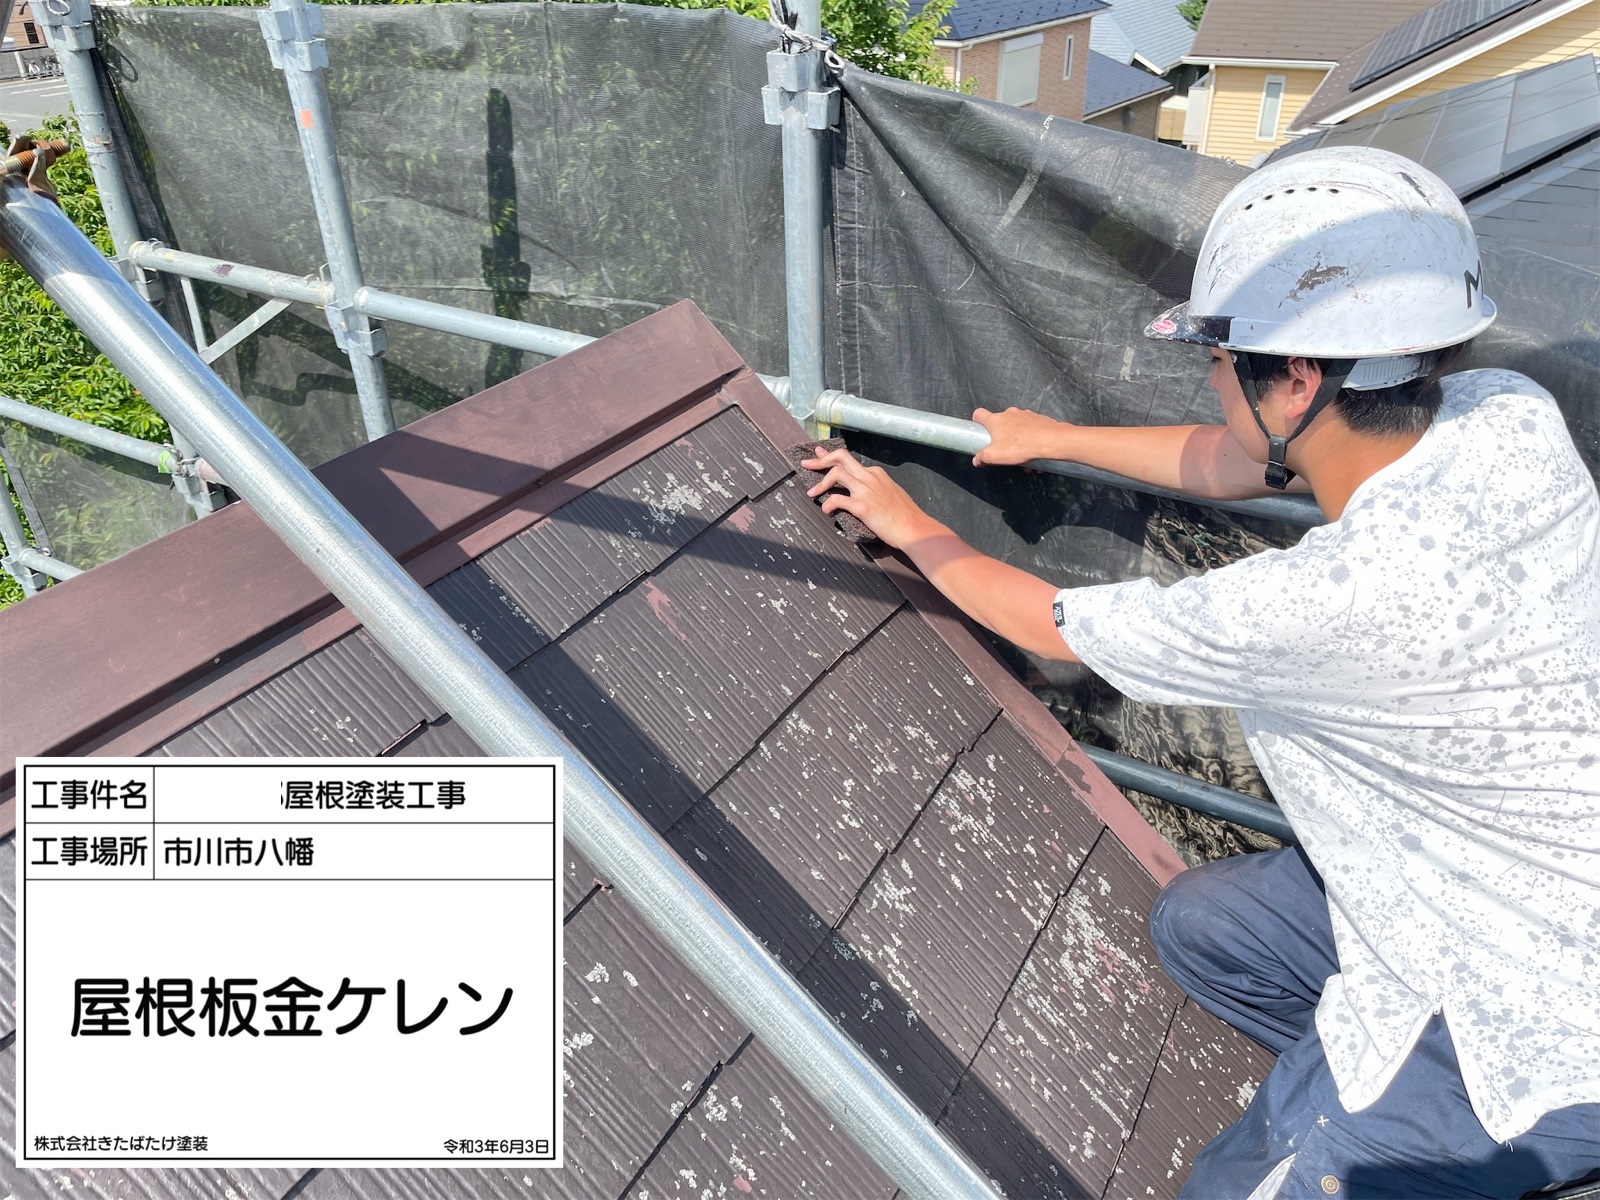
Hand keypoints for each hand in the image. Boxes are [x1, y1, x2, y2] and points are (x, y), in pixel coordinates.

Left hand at [801, 446, 939, 549]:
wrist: (915, 529)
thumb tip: (862, 492)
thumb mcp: (891, 493)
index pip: (849, 460)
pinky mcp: (863, 506)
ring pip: (836, 474)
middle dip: (820, 460)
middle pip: (840, 458)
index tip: (818, 454)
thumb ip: (876, 488)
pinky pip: (837, 500)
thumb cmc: (905, 516)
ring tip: (812, 493)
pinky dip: (827, 505)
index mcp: (876, 474)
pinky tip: (826, 511)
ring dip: (820, 483)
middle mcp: (869, 477)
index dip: (830, 456)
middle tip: (807, 464)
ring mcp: (866, 490)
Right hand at [971, 407, 1067, 466]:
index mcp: (995, 420)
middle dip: (1001, 437)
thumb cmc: (1020, 446)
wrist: (1051, 441)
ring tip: (1023, 457)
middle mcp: (1009, 413)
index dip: (977, 423)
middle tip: (1004, 451)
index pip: (979, 414)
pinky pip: (1030, 429)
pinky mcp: (1038, 419)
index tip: (980, 433)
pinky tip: (1034, 453)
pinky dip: (1030, 440)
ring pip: (1016, 428)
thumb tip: (977, 460)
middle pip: (999, 423)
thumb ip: (982, 458)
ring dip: (1017, 441)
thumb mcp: (995, 456)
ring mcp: (1025, 414)